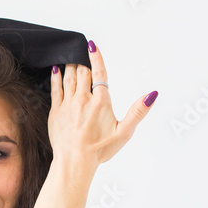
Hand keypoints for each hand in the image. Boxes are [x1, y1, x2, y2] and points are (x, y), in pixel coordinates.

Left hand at [48, 41, 156, 167]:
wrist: (74, 162)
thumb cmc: (99, 150)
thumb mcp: (124, 132)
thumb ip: (138, 111)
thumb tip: (152, 95)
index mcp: (101, 102)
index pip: (99, 72)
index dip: (96, 57)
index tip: (92, 45)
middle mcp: (83, 99)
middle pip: (83, 72)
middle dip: (82, 61)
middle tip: (80, 53)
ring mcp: (68, 104)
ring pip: (69, 77)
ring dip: (71, 66)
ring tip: (70, 58)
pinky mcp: (56, 111)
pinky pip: (55, 88)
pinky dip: (56, 77)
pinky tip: (56, 69)